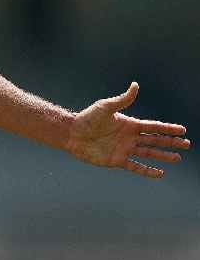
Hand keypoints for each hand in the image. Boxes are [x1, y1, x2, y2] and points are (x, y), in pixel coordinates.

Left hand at [67, 82, 189, 177]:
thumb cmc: (87, 118)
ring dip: (163, 156)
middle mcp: (129, 137)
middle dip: (170, 142)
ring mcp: (124, 149)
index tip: (182, 130)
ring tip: (177, 158)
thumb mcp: (106, 107)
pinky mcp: (116, 160)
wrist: (72, 133)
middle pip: (155, 140)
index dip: (168, 129)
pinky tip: (160, 174)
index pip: (153, 127)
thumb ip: (122, 100)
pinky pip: (136, 167)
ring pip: (148, 154)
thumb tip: (135, 85)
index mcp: (129, 124)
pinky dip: (148, 171)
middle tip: (187, 144)